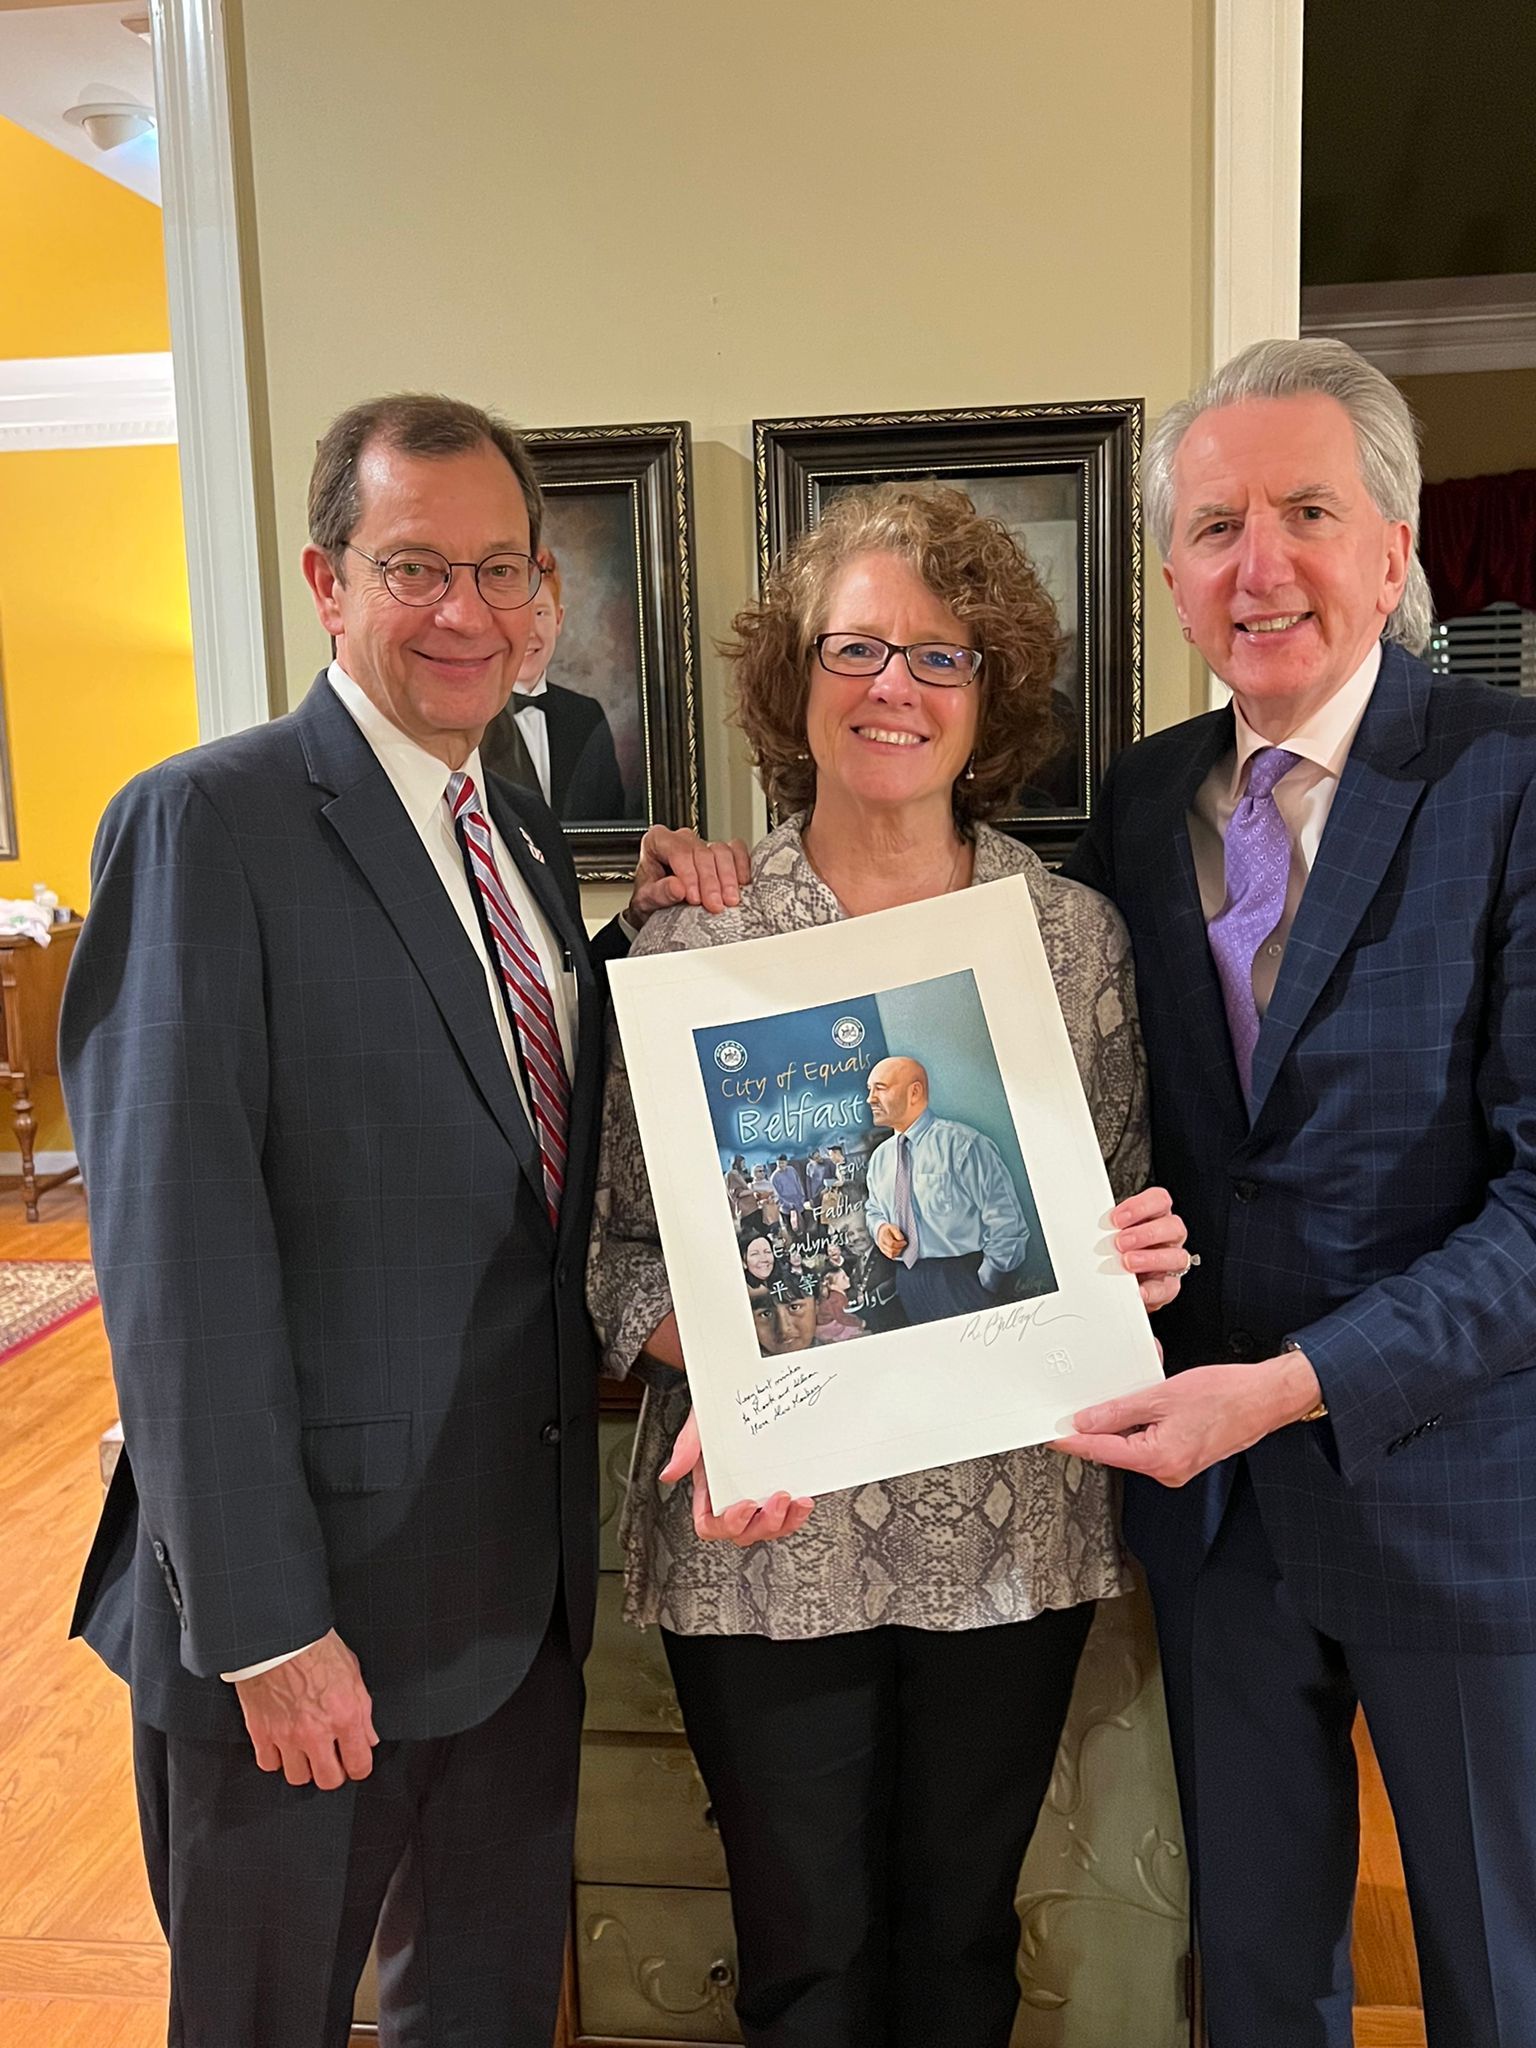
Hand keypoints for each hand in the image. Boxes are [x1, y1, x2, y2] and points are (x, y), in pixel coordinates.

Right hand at [233, 1629, 377, 1788]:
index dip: (359, 1767)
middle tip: (332, 1760)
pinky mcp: (261, 1733)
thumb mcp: (353, 1672)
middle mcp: (316, 1731)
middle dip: (333, 1772)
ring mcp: (287, 1735)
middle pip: (328, 1780)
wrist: (277, 1635)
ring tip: (306, 1751)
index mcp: (344, 1715)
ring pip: (297, 1777)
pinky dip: (276, 1758)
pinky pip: (269, 1764)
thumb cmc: (315, 1646)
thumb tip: (368, 1737)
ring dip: (304, 1767)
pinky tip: (282, 1744)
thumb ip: (363, 1711)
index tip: (355, 1764)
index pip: (358, 1765)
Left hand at [629, 827, 750, 923]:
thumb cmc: (650, 900)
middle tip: (714, 906)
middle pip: (702, 853)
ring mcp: (703, 843)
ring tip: (729, 901)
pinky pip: (737, 850)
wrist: (658, 909)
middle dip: (710, 881)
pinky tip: (742, 884)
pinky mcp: (721, 852)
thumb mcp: (646, 901)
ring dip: (728, 878)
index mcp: (658, 841)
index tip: (694, 898)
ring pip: (721, 851)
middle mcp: (682, 839)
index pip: (678, 852)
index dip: (689, 875)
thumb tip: (677, 887)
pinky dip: (742, 866)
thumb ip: (659, 893)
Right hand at [660, 1409, 814, 1546]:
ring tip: (798, 1503)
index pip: (709, 1524)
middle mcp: (732, 1496)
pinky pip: (787, 1514)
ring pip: (768, 1528)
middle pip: (743, 1533)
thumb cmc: (717, 1410)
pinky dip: (797, 1513)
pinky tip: (805, 1499)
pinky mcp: (778, 1486)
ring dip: (785, 1523)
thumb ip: (686, 1447)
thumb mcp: (699, 1423)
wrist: (742, 1388)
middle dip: (763, 1524)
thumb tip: (669, 1474)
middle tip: (778, 1499)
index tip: (745, 1505)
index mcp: (709, 1489)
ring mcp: (757, 1493)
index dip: (727, 1523)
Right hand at [874, 1223, 907, 1260]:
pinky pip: (890, 1256)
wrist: (881, 1231)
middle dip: (900, 1248)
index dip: (900, 1244)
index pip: (892, 1243)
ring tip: (901, 1247)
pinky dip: (896, 1254)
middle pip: (891, 1250)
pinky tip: (898, 1249)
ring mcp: (882, 1248)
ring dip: (898, 1252)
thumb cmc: (888, 1229)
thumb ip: (897, 1232)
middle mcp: (882, 1243)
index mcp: (884, 1236)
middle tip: (904, 1244)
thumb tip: (901, 1239)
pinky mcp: (884, 1252)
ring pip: (891, 1254)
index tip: (904, 1241)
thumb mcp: (893, 1227)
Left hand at [1050, 1349, 1323, 1486]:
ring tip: (1106, 1403)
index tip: (1049, 1433)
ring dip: (1117, 1425)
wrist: (1265, 1399)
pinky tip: (1134, 1407)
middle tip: (1068, 1413)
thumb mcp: (1163, 1395)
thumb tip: (1086, 1420)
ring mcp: (1175, 1467)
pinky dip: (1137, 1426)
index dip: (1071, 1440)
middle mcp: (1166, 1470)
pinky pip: (1148, 1443)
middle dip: (1092, 1431)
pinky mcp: (1182, 1457)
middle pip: (1113, 1451)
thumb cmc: (1226, 1395)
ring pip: (1130, 1446)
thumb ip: (1120, 1410)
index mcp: (1158, 1458)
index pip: (1100, 1450)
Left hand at [1111, 1186, 1188, 1310]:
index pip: (1159, 1200)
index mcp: (1157, 1215)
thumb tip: (1088, 1225)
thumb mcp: (1112, 1231)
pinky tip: (1137, 1289)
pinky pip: (1168, 1288)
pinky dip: (1152, 1290)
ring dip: (1151, 1259)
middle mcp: (1169, 1236)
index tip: (1116, 1218)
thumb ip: (1109, 1227)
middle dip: (1145, 1234)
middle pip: (1173, 1226)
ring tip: (1127, 1262)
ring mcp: (1172, 1260)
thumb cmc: (1116, 1247)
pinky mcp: (1169, 1285)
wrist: (1119, 1279)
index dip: (1140, 1207)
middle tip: (1120, 1242)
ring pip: (1178, 1256)